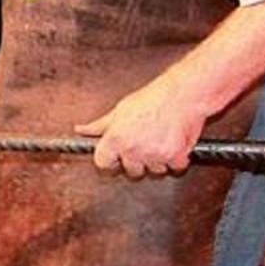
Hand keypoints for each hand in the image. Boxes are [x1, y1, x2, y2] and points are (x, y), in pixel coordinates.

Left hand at [75, 76, 209, 178]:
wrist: (183, 93)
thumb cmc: (153, 98)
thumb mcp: (120, 109)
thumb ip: (100, 125)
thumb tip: (81, 130)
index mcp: (115, 138)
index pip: (102, 163)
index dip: (110, 160)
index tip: (116, 157)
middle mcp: (132, 149)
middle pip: (131, 171)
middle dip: (138, 161)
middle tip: (145, 143)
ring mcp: (154, 155)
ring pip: (154, 171)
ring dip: (159, 161)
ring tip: (162, 140)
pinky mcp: (175, 157)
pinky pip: (175, 168)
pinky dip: (178, 159)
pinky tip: (175, 144)